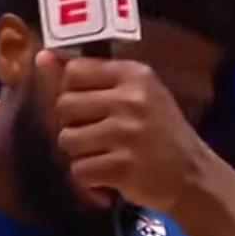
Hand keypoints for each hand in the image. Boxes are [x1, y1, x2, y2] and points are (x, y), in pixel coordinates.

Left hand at [38, 52, 209, 211]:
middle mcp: (131, 99)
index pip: (74, 71)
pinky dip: (89, 178)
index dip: (73, 92)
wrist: (193, 176)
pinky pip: (79, 170)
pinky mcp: (122, 167)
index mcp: (134, 75)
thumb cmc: (159, 133)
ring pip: (67, 139)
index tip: (90, 107)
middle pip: (64, 105)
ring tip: (106, 155)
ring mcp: (126, 133)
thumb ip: (89, 77)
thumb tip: (42, 57)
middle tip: (98, 136)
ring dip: (80, 153)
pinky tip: (111, 175)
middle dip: (73, 125)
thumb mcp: (135, 94)